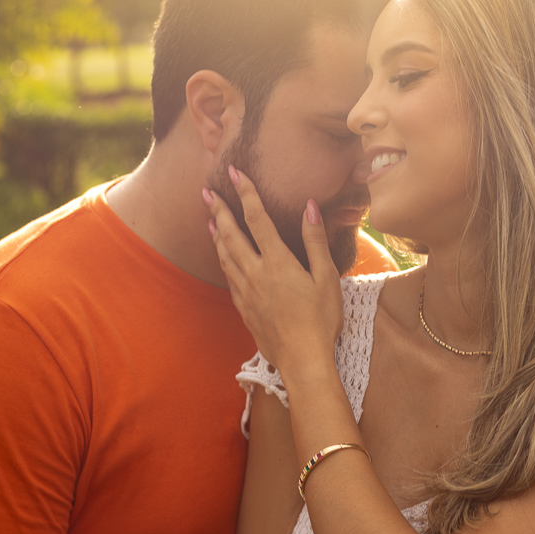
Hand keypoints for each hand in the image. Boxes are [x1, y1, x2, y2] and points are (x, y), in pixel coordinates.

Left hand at [205, 166, 342, 372]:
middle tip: (207, 191)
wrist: (302, 360)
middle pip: (231, 234)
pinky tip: (222, 256)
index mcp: (278, 262)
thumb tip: (309, 206)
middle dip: (218, 210)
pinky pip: (228, 277)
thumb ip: (315, 240)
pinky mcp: (244, 308)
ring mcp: (247, 292)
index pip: (258, 218)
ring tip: (209, 218)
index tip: (235, 173)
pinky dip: (222, 260)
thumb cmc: (321, 319)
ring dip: (216, 234)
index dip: (246, 193)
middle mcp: (256, 273)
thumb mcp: (327, 277)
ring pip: (225, 255)